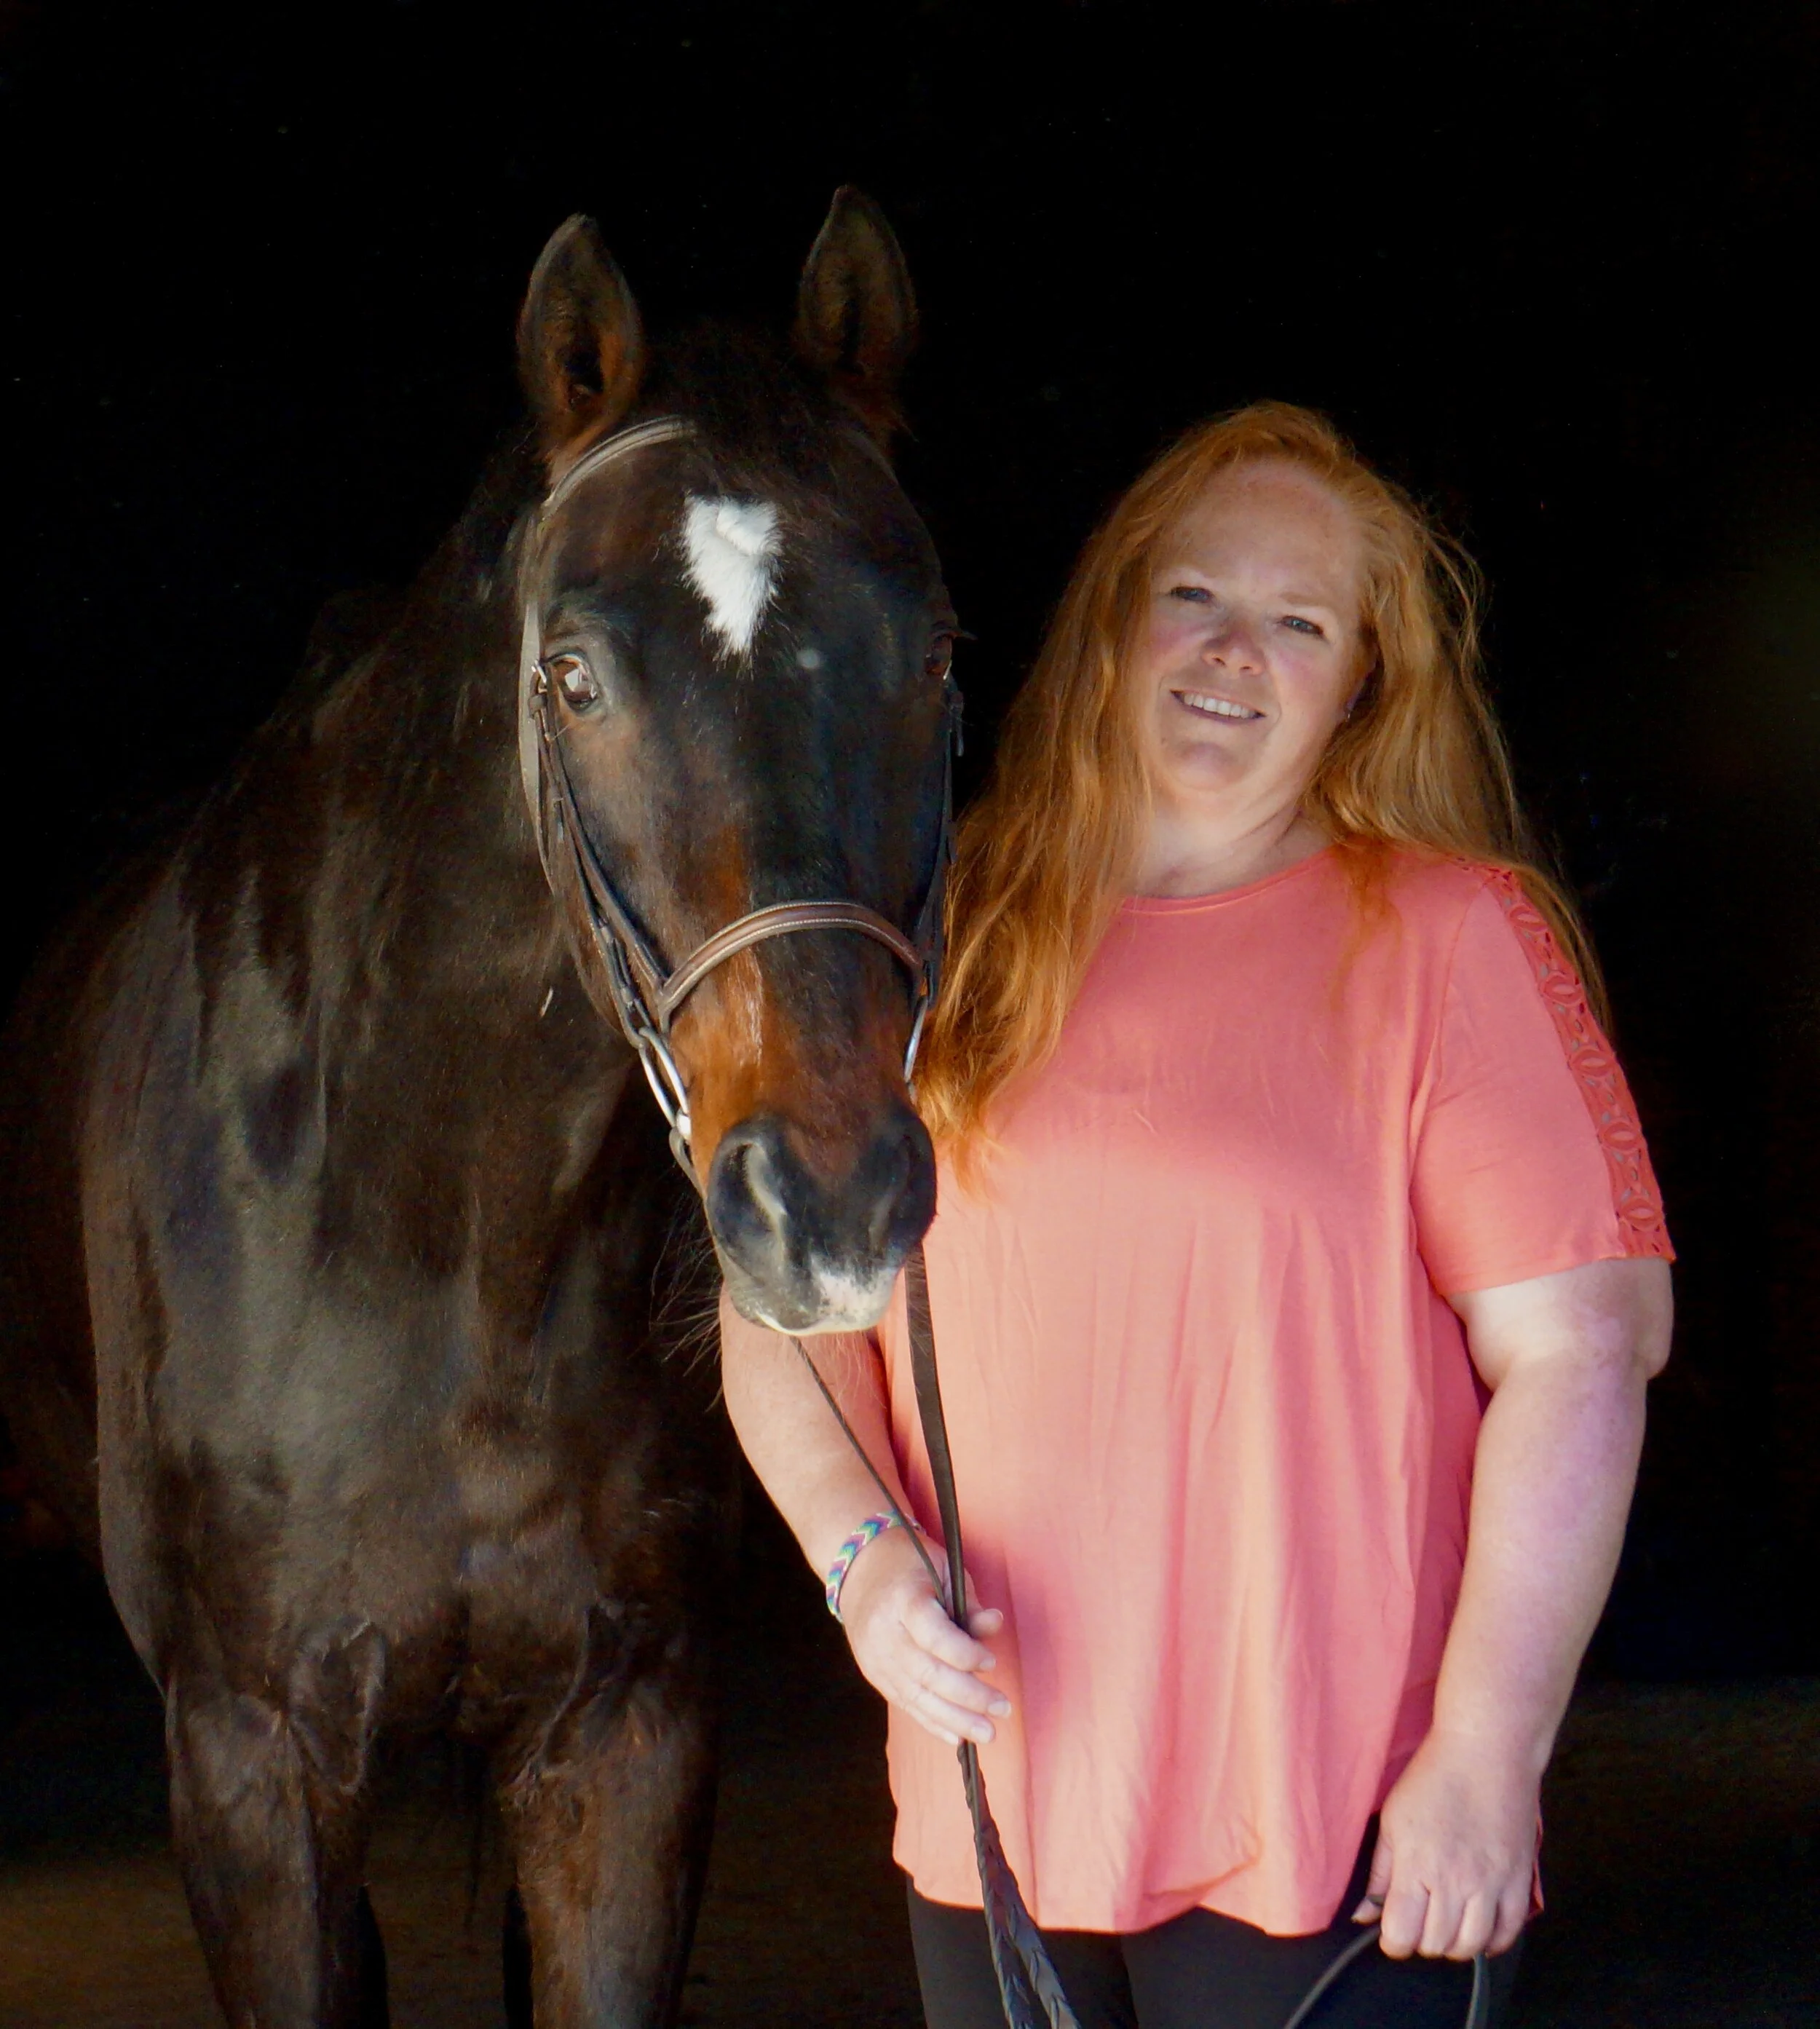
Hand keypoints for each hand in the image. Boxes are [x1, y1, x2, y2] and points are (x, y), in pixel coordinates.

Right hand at [836, 1526, 1009, 1747]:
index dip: (964, 1654)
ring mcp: (876, 1658)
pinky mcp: (875, 1675)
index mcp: (902, 1599)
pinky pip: (905, 1704)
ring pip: (917, 1696)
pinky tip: (957, 1737)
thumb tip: (995, 1625)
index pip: (934, 1636)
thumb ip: (968, 1604)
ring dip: (955, 1719)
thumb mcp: (944, 1570)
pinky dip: (932, 1722)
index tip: (991, 1662)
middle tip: (1002, 1708)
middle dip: (968, 1696)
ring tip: (987, 1734)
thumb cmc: (912, 1566)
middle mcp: (885, 1633)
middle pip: (927, 1673)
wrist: (859, 1570)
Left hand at [1354, 1726, 1537, 1959]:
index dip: (1391, 1940)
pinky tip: (1478, 1927)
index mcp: (1417, 1865)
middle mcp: (1456, 1882)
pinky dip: (1491, 1941)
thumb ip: (1379, 1873)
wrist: (1487, 1752)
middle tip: (1418, 1918)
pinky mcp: (1520, 1881)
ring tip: (1446, 1922)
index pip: (1401, 1934)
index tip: (1391, 1929)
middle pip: (1435, 1945)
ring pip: (1470, 1946)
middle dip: (1420, 1939)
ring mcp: (1492, 1885)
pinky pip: (1507, 1934)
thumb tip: (1363, 1914)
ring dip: (1453, 1944)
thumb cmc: (1433, 1778)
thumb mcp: (1393, 1819)